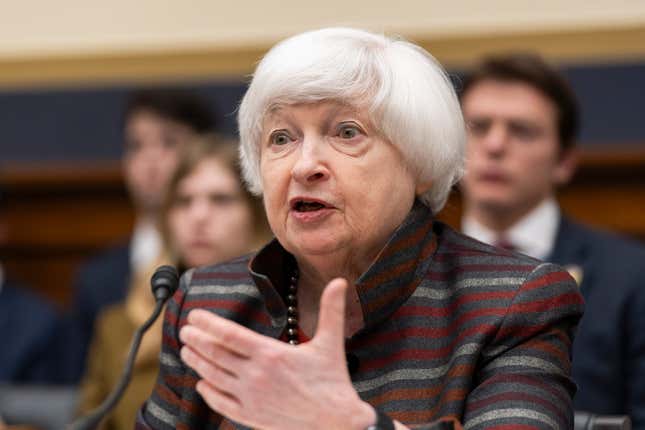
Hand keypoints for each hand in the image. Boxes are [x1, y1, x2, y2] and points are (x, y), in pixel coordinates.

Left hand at [179, 278, 375, 429]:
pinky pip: (221, 403)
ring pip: (214, 376)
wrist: (336, 424)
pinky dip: (208, 392)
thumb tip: (340, 282)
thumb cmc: (334, 383)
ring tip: (186, 351)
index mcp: (271, 354)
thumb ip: (331, 310)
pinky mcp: (251, 416)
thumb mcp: (332, 343)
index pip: (229, 334)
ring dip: (197, 362)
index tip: (194, 316)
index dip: (208, 323)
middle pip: (216, 354)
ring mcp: (251, 397)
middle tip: (185, 330)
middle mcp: (256, 375)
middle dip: (197, 340)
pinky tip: (201, 384)